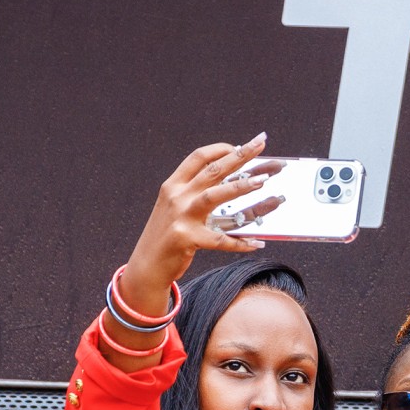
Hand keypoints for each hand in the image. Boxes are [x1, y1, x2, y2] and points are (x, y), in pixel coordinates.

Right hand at [110, 136, 280, 332]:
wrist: (146, 265)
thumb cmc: (167, 234)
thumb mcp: (174, 206)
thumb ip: (193, 192)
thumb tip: (228, 181)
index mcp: (173, 185)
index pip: (199, 157)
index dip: (222, 149)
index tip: (243, 146)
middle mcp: (176, 196)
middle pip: (213, 170)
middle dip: (239, 155)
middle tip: (261, 144)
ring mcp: (181, 217)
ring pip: (215, 195)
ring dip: (241, 186)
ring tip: (263, 181)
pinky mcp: (186, 239)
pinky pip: (220, 240)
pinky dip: (240, 242)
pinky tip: (257, 243)